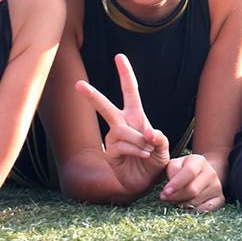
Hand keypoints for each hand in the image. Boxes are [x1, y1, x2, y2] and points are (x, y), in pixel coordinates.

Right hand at [76, 53, 171, 194]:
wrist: (144, 183)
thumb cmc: (154, 161)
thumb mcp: (163, 148)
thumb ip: (160, 139)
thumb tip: (148, 132)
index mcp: (136, 117)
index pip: (130, 91)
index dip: (125, 74)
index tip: (119, 57)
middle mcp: (122, 124)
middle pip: (105, 107)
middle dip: (92, 95)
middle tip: (78, 84)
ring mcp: (114, 137)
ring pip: (123, 131)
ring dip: (140, 142)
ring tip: (147, 151)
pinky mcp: (110, 151)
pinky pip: (123, 145)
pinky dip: (137, 150)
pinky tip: (142, 157)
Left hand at [160, 153, 224, 212]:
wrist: (203, 173)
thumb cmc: (184, 169)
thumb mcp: (176, 164)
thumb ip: (172, 170)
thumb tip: (170, 187)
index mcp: (199, 161)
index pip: (189, 172)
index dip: (176, 184)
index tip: (164, 193)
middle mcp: (211, 173)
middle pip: (192, 190)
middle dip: (176, 197)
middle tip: (166, 198)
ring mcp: (217, 186)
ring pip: (196, 202)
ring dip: (182, 204)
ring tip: (175, 200)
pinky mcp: (220, 198)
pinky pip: (204, 210)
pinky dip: (192, 210)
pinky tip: (186, 206)